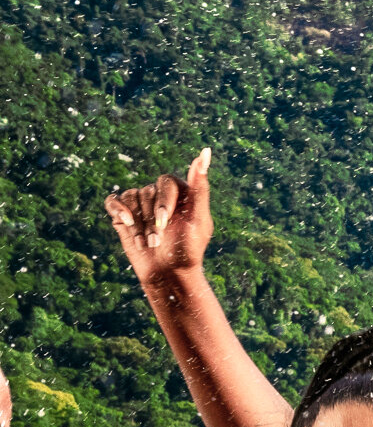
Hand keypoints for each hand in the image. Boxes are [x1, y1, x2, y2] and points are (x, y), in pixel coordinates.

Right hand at [105, 149, 213, 289]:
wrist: (168, 274)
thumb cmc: (188, 249)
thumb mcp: (199, 219)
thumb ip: (200, 186)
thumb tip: (204, 152)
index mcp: (181, 192)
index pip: (165, 182)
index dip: (163, 201)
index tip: (164, 222)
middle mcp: (160, 194)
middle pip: (147, 191)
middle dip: (151, 218)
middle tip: (158, 240)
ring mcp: (141, 203)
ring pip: (131, 198)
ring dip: (138, 223)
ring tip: (148, 243)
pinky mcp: (124, 214)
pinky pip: (114, 201)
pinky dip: (118, 211)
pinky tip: (126, 223)